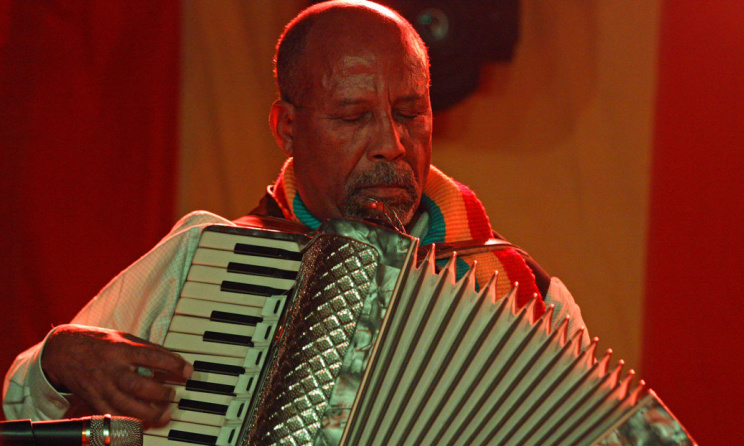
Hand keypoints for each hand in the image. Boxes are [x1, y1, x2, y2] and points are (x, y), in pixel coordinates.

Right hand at [41, 324, 192, 426]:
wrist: (64, 351)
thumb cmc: (100, 343)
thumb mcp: (125, 338)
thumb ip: (149, 350)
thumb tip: (175, 362)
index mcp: (122, 349)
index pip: (152, 357)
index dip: (173, 365)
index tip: (188, 372)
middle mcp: (111, 369)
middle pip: (137, 385)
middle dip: (160, 393)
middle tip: (173, 395)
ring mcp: (101, 387)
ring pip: (125, 406)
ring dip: (148, 413)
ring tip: (164, 414)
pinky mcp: (94, 400)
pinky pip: (112, 416)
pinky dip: (129, 423)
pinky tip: (143, 423)